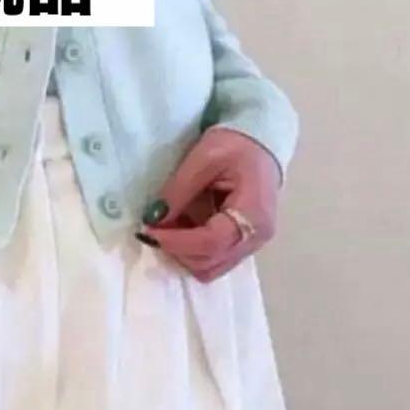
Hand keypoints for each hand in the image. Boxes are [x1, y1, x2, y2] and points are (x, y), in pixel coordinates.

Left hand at [134, 127, 279, 282]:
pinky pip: (214, 258)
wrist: (261, 142)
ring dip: (183, 253)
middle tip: (153, 227)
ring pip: (211, 267)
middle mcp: (256, 237)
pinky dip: (193, 249)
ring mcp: (252, 243)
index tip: (148, 231)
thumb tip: (152, 219)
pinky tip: (180, 227)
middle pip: (210, 262)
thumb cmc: (235, 145)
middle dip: (177, 249)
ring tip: (166, 226)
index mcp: (253, 214)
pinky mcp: (243, 243)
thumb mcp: (203, 158)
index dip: (176, 241)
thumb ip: (178, 191)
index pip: (212, 242)